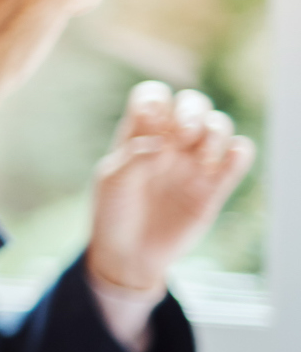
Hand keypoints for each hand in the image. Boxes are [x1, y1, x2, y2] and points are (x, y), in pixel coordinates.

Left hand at [86, 81, 253, 292]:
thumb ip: (134, 158)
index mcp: (139, 135)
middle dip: (191, 111)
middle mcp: (169, 143)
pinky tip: (227, 160)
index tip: (151, 119)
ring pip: (219, 125)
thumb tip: (162, 144)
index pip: (153, 97)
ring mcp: (193, 163)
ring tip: (199, 159)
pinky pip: (239, 157)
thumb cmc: (114, 214)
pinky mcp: (214, 186)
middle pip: (193, 103)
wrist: (129, 255)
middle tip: (182, 136)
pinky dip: (239, 151)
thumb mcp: (112, 183)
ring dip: (215, 131)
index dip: (156, 99)